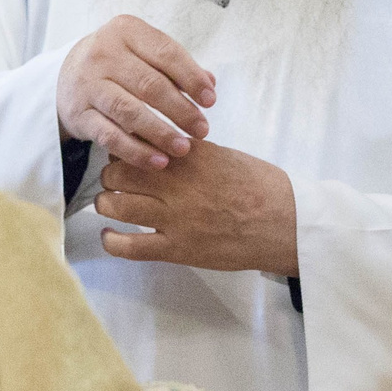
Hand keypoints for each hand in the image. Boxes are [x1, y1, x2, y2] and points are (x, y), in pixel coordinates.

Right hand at [58, 15, 216, 168]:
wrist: (67, 75)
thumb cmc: (118, 63)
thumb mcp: (143, 52)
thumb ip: (176, 66)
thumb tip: (210, 83)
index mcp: (126, 31)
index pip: (166, 53)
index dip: (192, 78)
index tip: (211, 100)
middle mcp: (103, 53)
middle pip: (150, 84)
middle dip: (181, 110)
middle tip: (202, 130)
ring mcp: (88, 84)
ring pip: (129, 111)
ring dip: (161, 133)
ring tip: (183, 148)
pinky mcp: (78, 114)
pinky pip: (110, 136)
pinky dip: (136, 151)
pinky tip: (158, 162)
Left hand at [96, 140, 296, 274]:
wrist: (284, 223)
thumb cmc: (260, 187)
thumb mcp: (224, 155)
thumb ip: (191, 153)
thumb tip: (164, 146)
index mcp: (189, 155)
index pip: (137, 141)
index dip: (125, 146)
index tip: (127, 151)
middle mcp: (176, 183)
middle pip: (116, 171)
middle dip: (111, 174)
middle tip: (117, 180)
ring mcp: (174, 218)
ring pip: (114, 205)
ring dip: (107, 203)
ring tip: (112, 205)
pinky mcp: (177, 249)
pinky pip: (129, 246)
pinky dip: (112, 241)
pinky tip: (111, 236)